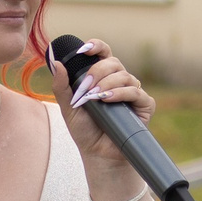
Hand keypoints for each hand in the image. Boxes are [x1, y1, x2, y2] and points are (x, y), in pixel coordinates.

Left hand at [51, 41, 155, 174]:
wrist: (98, 154)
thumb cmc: (85, 130)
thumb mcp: (68, 107)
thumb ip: (61, 87)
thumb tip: (56, 64)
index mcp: (103, 77)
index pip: (103, 54)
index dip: (96, 46)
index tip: (84, 49)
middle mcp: (119, 82)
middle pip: (114, 62)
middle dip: (98, 70)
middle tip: (87, 85)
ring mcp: (133, 93)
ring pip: (125, 76)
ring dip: (108, 83)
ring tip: (95, 96)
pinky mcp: (144, 106)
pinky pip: (136, 92)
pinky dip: (121, 93)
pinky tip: (108, 99)